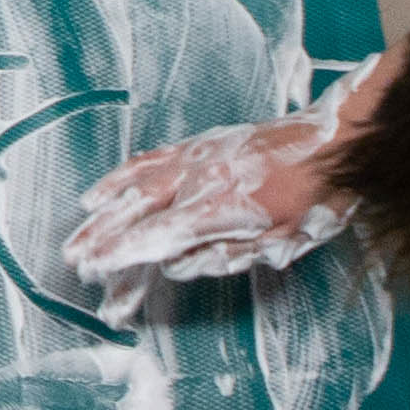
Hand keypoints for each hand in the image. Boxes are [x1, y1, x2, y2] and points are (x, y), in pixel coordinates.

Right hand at [64, 56, 386, 313]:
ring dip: (105, 209)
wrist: (334, 141)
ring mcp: (196, 157)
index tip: (96, 269)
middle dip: (101, 236)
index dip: (122, 254)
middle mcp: (199, 178)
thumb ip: (223, 254)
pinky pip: (152, 159)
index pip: (157, 236)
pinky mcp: (200, 144)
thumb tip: (176, 265)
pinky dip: (123, 174)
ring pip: (137, 184)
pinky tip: (107, 187)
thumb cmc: (314, 198)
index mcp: (218, 207)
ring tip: (80, 228)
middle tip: (74, 258)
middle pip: (137, 210)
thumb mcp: (280, 241)